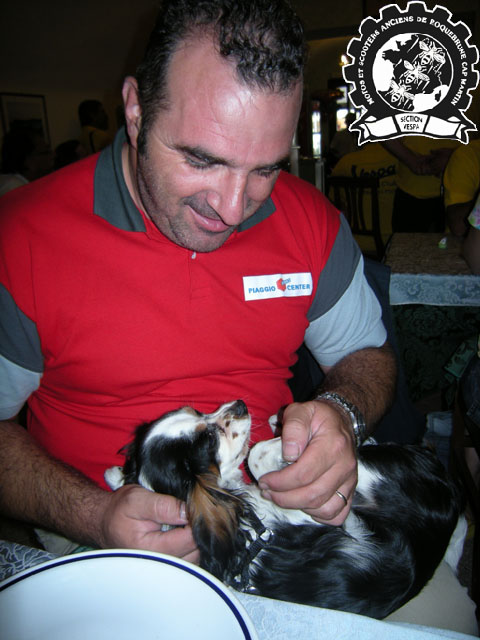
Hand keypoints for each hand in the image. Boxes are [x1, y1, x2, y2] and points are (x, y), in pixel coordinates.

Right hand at [99, 484, 199, 562]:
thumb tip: (188, 511)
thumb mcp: (137, 500)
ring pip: (195, 556)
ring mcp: (163, 568)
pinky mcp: (167, 566)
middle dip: (196, 530)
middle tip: (187, 512)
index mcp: (151, 549)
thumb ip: (164, 506)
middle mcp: (158, 564)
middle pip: (195, 550)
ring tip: (181, 522)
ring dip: (194, 538)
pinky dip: (189, 544)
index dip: (196, 521)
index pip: (189, 539)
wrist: (105, 523)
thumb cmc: (119, 511)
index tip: (193, 506)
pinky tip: (180, 531)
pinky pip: (188, 558)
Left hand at [257, 400, 357, 524]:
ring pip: (324, 509)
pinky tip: (303, 503)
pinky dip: (318, 515)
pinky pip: (336, 515)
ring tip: (280, 497)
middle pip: (312, 495)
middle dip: (283, 498)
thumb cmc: (316, 417)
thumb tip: (289, 454)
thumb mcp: (301, 410)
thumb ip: (294, 427)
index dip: (279, 482)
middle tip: (267, 491)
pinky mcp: (350, 490)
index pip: (303, 474)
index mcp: (332, 445)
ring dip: (298, 507)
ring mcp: (350, 480)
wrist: (340, 420)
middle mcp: (345, 465)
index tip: (264, 480)